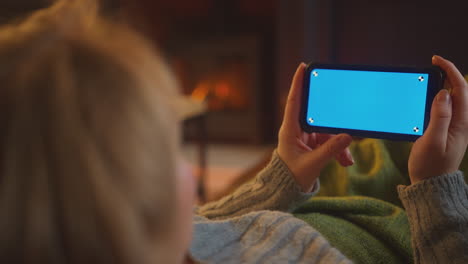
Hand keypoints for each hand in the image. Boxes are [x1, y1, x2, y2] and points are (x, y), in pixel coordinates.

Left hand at [278, 63, 353, 192]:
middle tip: (341, 107)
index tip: (303, 67)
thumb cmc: (292, 177)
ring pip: (327, 131)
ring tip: (346, 159)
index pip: (294, 102)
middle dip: (332, 119)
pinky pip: (329, 142)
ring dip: (339, 144)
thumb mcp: (313, 164)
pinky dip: (338, 151)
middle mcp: (296, 130)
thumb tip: (347, 137)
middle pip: (317, 115)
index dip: (298, 83)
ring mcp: (305, 137)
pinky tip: (345, 162)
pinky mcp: (312, 145)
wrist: (287, 191)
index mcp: (289, 130)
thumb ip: (330, 150)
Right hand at [408, 56, 467, 183]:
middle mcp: (460, 122)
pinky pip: (443, 108)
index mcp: (461, 123)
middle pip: (458, 91)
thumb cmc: (430, 166)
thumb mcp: (433, 141)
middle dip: (447, 74)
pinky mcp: (444, 130)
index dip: (450, 71)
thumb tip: (443, 94)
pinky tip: (425, 97)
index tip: (436, 60)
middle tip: (431, 65)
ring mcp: (453, 126)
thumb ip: (440, 117)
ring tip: (428, 77)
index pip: (460, 89)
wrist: (430, 184)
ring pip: (450, 98)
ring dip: (441, 84)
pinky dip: (435, 97)